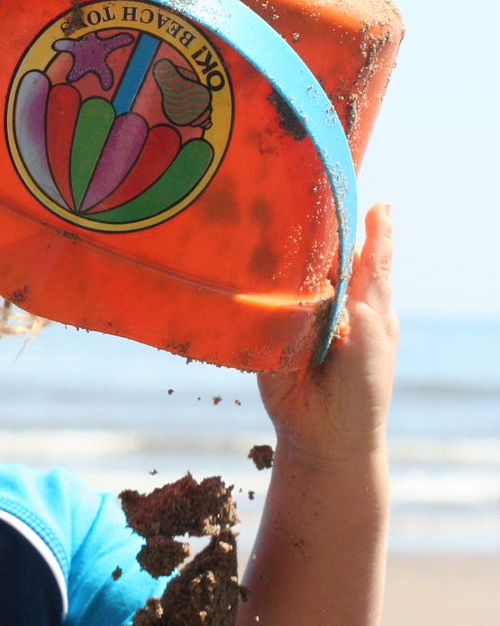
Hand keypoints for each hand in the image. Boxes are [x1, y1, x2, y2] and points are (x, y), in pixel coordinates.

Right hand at [258, 202, 399, 463]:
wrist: (326, 433)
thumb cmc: (364, 387)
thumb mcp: (375, 334)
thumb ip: (364, 293)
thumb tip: (339, 259)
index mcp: (367, 303)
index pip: (370, 256)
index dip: (375, 229)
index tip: (378, 201)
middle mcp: (333, 303)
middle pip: (327, 257)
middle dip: (323, 228)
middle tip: (318, 191)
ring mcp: (298, 316)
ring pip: (291, 275)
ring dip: (285, 251)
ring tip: (281, 215)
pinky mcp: (267, 332)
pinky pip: (261, 302)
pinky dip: (257, 284)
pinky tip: (248, 259)